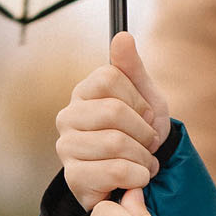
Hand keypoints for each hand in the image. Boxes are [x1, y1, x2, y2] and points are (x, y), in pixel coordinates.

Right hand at [55, 31, 172, 210]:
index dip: (138, 98)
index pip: (110, 78)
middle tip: (149, 144)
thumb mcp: (145, 98)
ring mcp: (67, 148)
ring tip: (146, 163)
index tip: (145, 115)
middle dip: (144, 131)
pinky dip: (138, 176)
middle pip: (114, 111)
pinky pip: (116, 171)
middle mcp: (67, 117)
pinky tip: (137, 179)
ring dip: (144, 157)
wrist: (139, 178)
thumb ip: (132, 68)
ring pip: (116, 143)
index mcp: (83, 92)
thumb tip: (122, 36)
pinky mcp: (74, 178)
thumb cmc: (139, 133)